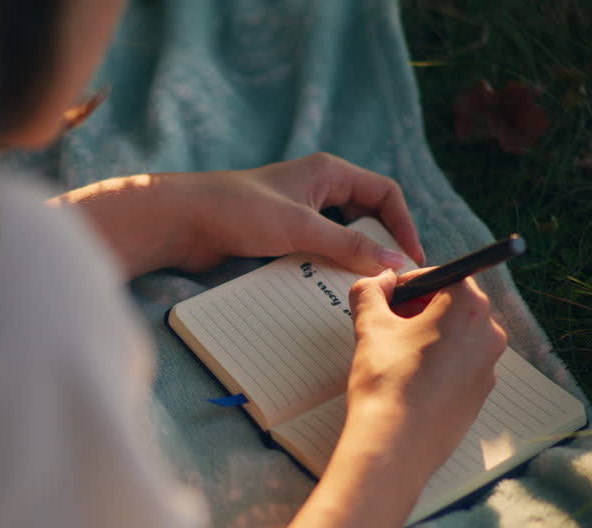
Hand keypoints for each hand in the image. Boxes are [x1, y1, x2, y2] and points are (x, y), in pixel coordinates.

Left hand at [51, 153, 423, 278]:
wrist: (180, 222)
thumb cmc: (236, 210)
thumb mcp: (301, 227)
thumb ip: (349, 246)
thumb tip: (394, 263)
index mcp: (329, 173)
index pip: (384, 193)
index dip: (403, 224)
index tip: (412, 258)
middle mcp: (316, 190)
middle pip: (365, 219)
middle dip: (378, 247)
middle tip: (390, 281)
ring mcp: (296, 215)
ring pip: (339, 240)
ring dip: (349, 262)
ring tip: (361, 290)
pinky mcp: (278, 238)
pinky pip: (314, 254)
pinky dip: (324, 270)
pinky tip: (326, 290)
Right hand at [341, 270, 506, 482]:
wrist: (396, 444)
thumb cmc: (387, 383)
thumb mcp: (370, 327)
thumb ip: (370, 292)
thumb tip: (379, 281)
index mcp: (467, 307)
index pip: (442, 276)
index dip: (410, 284)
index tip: (389, 296)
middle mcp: (489, 333)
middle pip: (453, 305)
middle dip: (420, 308)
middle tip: (388, 323)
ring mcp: (489, 366)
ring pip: (457, 335)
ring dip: (429, 335)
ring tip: (395, 354)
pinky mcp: (481, 393)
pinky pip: (461, 364)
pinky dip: (438, 362)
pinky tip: (410, 378)